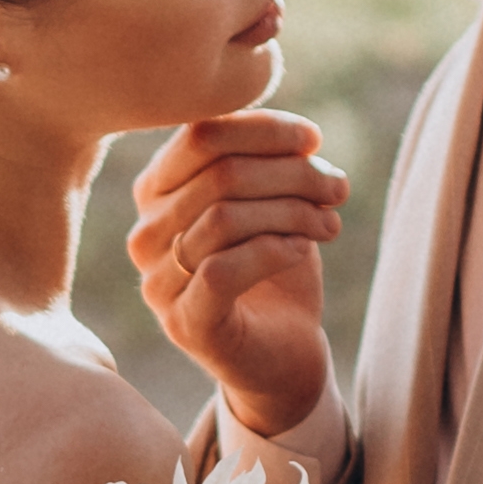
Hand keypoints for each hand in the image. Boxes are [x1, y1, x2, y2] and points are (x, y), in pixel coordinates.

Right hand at [129, 111, 348, 464]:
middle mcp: (145, 234)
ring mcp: (157, 282)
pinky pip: (222, 269)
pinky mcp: (184, 323)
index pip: (200, 136)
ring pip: (223, 218)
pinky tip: (303, 250)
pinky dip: (274, 251)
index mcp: (158, 192)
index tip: (314, 139)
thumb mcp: (274, 203)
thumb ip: (271, 164)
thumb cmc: (277, 270)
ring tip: (330, 223)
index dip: (262, 129)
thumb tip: (302, 138)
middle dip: (291, 174)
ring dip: (292, 212)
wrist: (284, 354)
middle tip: (337, 188)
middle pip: (220, 174)